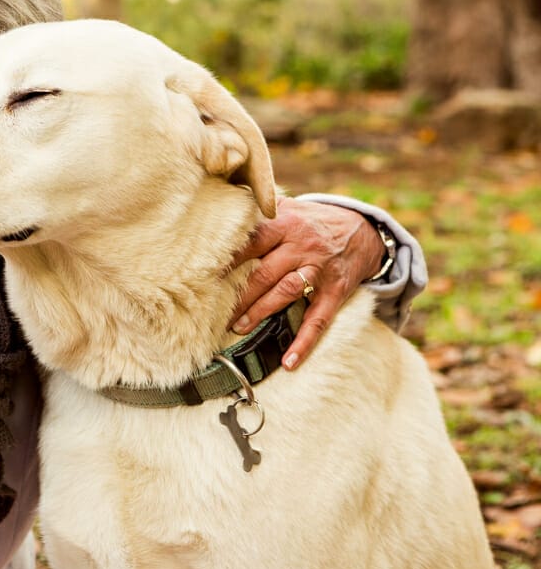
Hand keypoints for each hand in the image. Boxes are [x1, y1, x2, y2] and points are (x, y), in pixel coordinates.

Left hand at [229, 198, 385, 369]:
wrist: (363, 230)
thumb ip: (259, 211)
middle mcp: (301, 246)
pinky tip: (289, 361)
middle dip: (239, 294)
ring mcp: (319, 270)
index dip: (228, 259)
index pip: (251, 242)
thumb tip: (220, 207)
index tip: (204, 273)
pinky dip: (304, 342)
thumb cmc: (312, 221)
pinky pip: (318, 320)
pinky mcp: (335, 292)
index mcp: (285, 225)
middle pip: (264, 272)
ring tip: (238, 327)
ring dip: (261, 312)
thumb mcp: (289, 207)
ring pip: (286, 292)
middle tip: (214, 311)